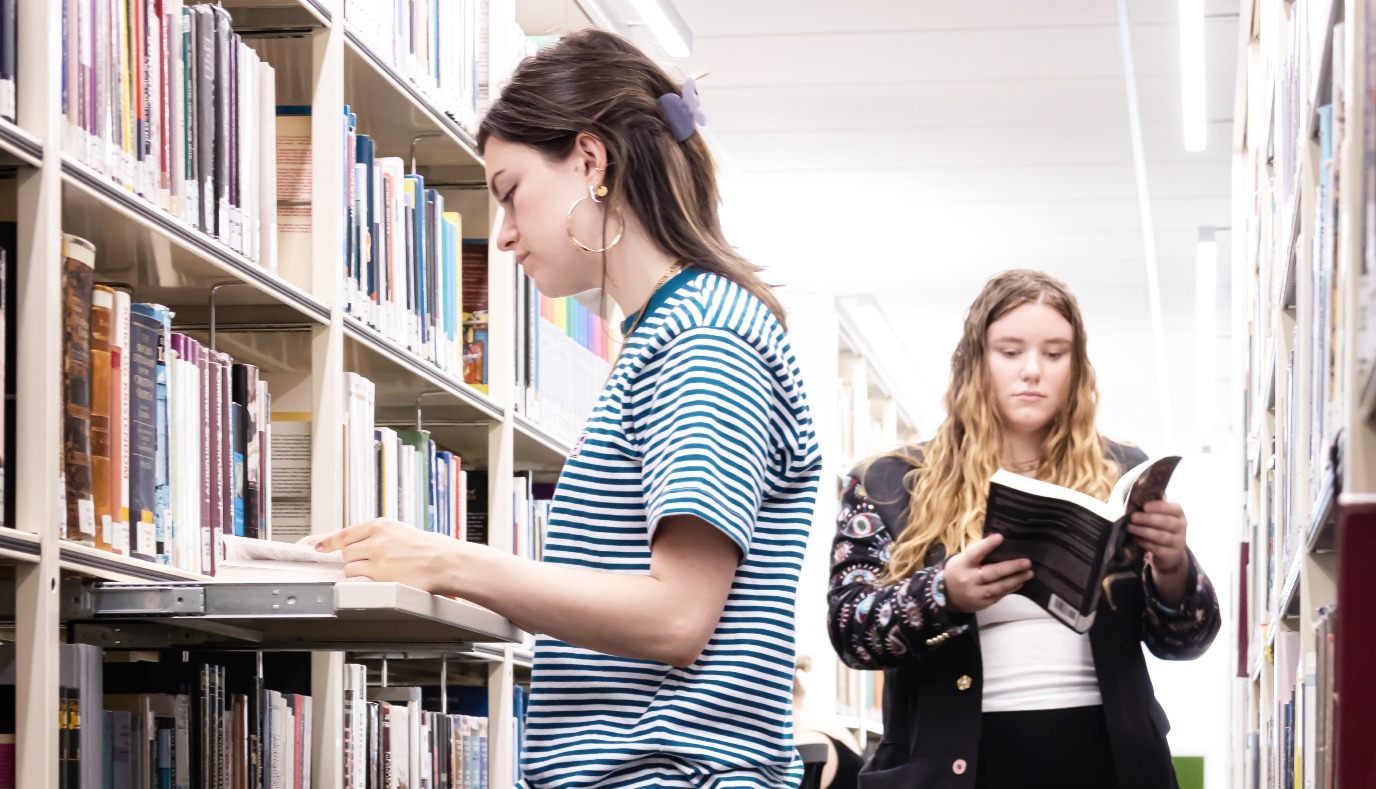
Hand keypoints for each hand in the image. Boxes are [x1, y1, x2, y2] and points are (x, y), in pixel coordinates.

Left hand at [313, 518, 466, 592]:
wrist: (445, 561)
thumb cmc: (426, 548)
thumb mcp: (398, 531)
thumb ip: (373, 536)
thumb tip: (347, 543)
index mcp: (380, 525)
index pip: (344, 534)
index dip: (327, 542)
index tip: (317, 547)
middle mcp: (377, 541)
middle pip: (345, 554)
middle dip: (353, 560)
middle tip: (370, 563)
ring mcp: (378, 561)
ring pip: (350, 569)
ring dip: (359, 573)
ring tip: (380, 572)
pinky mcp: (381, 579)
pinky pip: (358, 583)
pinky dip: (362, 584)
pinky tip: (375, 581)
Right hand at [943, 534, 1033, 613]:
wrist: (947, 597)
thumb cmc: (958, 571)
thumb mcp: (961, 559)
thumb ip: (977, 552)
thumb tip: (997, 538)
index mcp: (962, 565)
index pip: (974, 554)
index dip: (987, 546)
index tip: (1001, 537)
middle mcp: (969, 580)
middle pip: (992, 573)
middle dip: (1011, 567)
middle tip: (1027, 562)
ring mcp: (976, 594)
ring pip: (999, 586)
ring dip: (1016, 579)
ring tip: (1029, 573)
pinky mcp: (983, 604)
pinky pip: (1000, 595)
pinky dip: (1011, 588)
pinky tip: (1021, 582)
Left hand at [1128, 500, 1190, 603]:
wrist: (1171, 553)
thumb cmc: (1162, 528)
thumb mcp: (1161, 516)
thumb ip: (1152, 507)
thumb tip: (1136, 496)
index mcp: (1179, 514)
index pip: (1174, 508)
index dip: (1160, 507)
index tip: (1144, 506)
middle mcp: (1181, 527)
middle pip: (1167, 522)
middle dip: (1148, 519)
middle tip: (1133, 517)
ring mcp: (1178, 542)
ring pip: (1161, 536)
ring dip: (1144, 531)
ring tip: (1130, 527)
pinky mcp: (1171, 555)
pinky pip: (1157, 549)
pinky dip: (1145, 543)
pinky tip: (1136, 539)